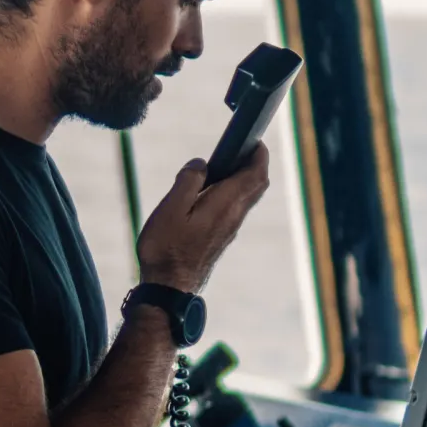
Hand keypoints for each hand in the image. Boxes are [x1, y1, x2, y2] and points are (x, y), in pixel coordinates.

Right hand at [136, 144, 271, 293]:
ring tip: (220, 166)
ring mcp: (229, 229)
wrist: (169, 289)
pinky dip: (232, 192)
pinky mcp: (221, 238)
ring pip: (247, 197)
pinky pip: (235, 208)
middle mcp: (234, 216)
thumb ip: (188, 181)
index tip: (252, 138)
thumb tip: (201, 164)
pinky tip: (209, 193)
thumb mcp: (171, 209)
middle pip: (257, 184)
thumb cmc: (166, 249)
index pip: (256, 173)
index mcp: (226, 204)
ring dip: (243, 178)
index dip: (259, 152)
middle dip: (254, 162)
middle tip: (238, 148)